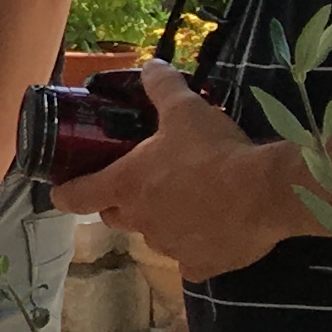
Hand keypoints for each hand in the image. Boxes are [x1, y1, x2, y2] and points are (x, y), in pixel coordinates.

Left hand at [45, 64, 295, 281]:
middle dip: (122, 202)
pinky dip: (196, 249)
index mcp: (125, 185)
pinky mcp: (201, 266)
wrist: (266, 192)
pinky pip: (189, 261)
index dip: (66, 192)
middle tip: (144, 183)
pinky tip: (214, 233)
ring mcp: (169, 248)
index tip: (68, 187)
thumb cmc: (215, 150)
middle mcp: (139, 221)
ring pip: (153, 237)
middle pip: (114, 216)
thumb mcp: (185, 109)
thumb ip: (162, 86)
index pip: (73, 197)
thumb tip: (153, 65)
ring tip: (189, 202)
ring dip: (162, 223)